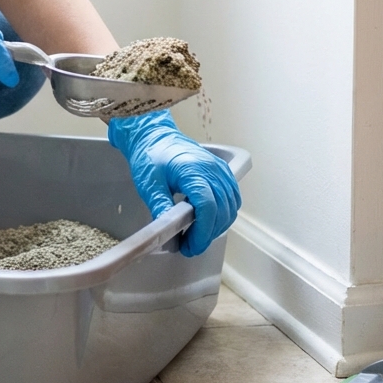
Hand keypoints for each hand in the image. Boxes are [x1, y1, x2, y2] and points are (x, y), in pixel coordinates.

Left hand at [108, 110, 239, 256]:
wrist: (154, 135)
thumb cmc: (150, 156)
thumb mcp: (149, 185)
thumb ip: (161, 211)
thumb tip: (167, 238)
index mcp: (193, 171)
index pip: (208, 207)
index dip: (202, 232)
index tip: (189, 247)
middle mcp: (212, 169)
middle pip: (222, 210)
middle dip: (208, 234)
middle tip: (189, 246)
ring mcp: (220, 169)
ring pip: (231, 207)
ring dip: (217, 225)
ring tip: (196, 235)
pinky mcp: (222, 171)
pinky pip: (232, 197)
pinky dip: (224, 213)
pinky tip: (208, 220)